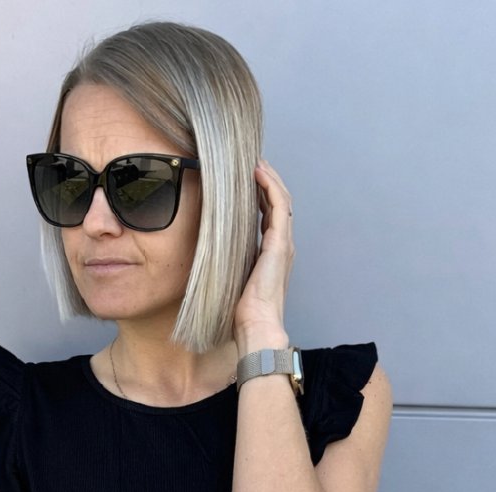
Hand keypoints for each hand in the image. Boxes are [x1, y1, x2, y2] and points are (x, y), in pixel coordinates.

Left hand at [232, 158, 295, 345]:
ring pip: (281, 199)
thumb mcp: (234, 277)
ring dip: (269, 178)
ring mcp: (283, 243)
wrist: (257, 324)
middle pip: (278, 203)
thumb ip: (230, 260)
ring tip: (256, 163)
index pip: (271, 214)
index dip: (262, 194)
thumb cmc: (244, 311)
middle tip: (253, 163)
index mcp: (273, 253)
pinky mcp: (280, 243)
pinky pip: (279, 205)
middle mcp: (282, 245)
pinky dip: (270, 186)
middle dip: (267, 181)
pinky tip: (258, 173)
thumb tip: (211, 251)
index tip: (248, 179)